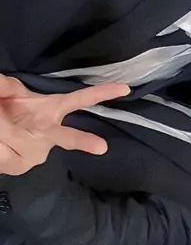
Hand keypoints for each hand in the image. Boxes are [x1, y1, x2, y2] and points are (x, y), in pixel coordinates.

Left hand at [0, 75, 129, 175]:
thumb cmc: (11, 109)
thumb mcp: (8, 91)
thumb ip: (5, 84)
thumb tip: (1, 80)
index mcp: (52, 109)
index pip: (80, 100)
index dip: (102, 94)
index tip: (124, 89)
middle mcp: (49, 130)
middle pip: (67, 137)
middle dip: (82, 140)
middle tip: (102, 147)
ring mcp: (37, 151)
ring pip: (22, 146)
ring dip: (3, 132)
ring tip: (1, 127)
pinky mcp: (21, 164)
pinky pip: (5, 155)